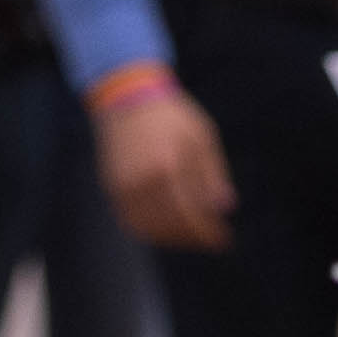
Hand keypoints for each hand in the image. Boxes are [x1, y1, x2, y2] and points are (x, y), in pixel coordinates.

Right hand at [96, 87, 234, 251]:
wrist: (127, 96)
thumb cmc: (170, 115)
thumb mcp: (202, 136)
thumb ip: (213, 174)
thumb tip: (225, 207)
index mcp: (168, 166)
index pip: (191, 214)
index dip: (208, 232)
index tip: (224, 240)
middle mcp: (142, 181)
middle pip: (171, 226)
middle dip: (194, 238)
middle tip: (212, 240)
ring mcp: (124, 186)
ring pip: (150, 229)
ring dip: (174, 239)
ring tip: (192, 237)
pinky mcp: (112, 188)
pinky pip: (131, 222)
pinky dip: (151, 232)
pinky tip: (168, 230)